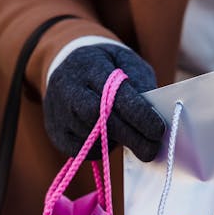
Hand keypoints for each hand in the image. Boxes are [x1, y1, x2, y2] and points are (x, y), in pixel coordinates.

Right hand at [43, 44, 164, 161]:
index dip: (138, 115)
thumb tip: (155, 116)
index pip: (114, 94)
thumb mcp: (127, 63)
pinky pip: (81, 151)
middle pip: (98, 118)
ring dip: (115, 142)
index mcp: (89, 66)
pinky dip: (99, 149)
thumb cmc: (107, 66)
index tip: (158, 130)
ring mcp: (57, 112)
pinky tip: (106, 138)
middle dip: (130, 137)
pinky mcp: (55, 132)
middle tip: (151, 150)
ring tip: (127, 133)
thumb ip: (141, 85)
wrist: (68, 64)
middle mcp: (68, 88)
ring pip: (90, 138)